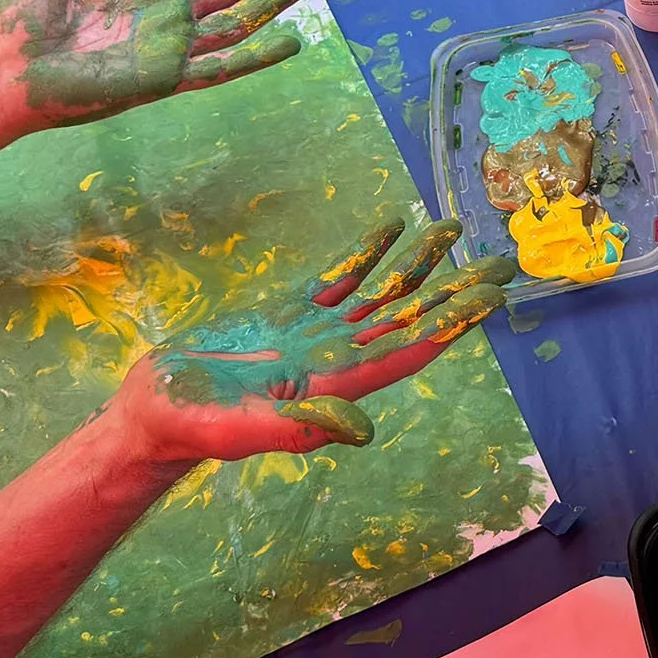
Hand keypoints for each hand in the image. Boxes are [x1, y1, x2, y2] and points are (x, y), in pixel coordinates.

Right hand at [110, 218, 511, 458]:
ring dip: (418, 262)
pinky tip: (392, 226)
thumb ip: (299, 428)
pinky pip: (341, 278)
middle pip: (410, 316)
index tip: (490, 299)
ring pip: (380, 291)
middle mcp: (338, 356)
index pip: (408, 349)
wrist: (157, 409)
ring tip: (452, 227)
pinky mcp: (290, 314)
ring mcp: (317, 332)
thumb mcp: (244, 431)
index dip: (451, 325)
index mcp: (336, 384)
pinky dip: (369, 252)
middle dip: (455, 289)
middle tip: (500, 262)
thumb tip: (361, 429)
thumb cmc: (197, 426)